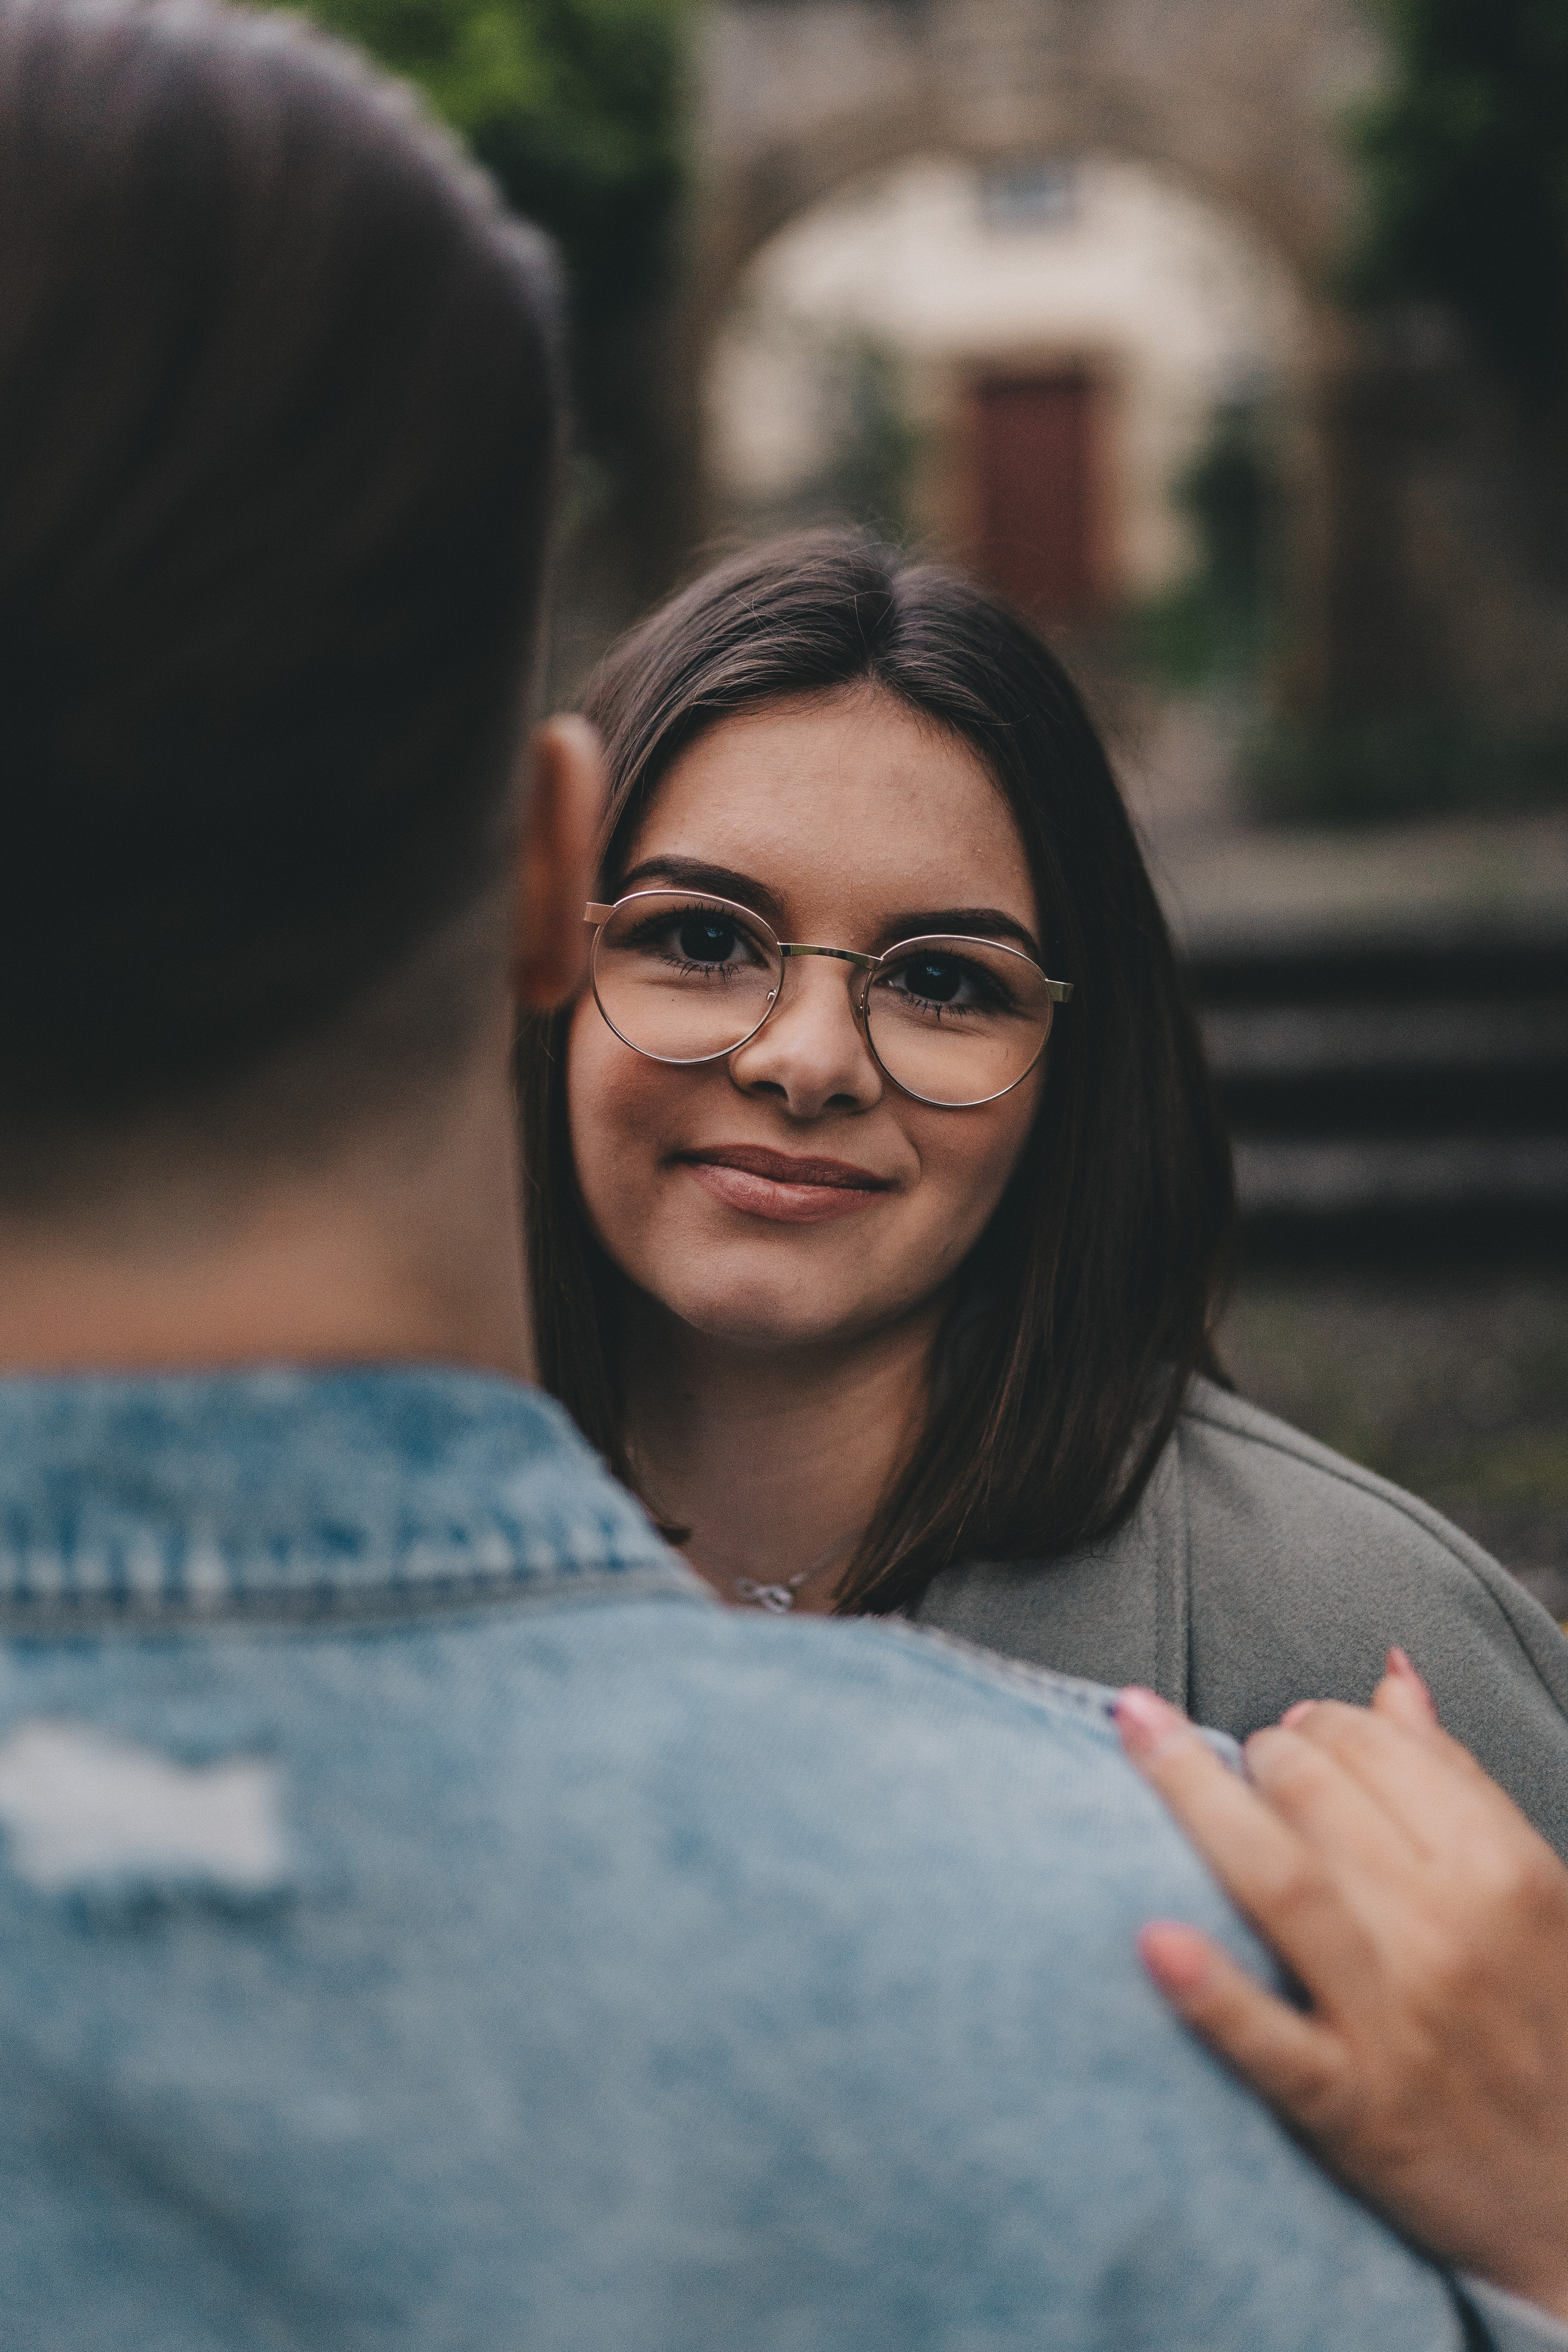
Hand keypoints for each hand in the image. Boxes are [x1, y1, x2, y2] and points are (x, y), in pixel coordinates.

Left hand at [1116, 1654, 1567, 2322]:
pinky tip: (1152, 1941)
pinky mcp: (1353, 2108)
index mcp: (1504, 1872)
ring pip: (1281, 1882)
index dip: (1318, 1721)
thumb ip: (1458, 1780)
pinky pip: (1272, 2043)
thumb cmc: (1546, 2027)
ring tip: (1145, 1748)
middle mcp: (1451, 1933)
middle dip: (1260, 1754)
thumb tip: (1390, 1674)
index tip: (1294, 1729)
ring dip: (1200, 1800)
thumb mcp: (1536, 1897)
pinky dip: (1212, 1994)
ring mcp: (1397, 2022)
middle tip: (1244, 1765)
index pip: (1379, 1747)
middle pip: (1318, 1795)